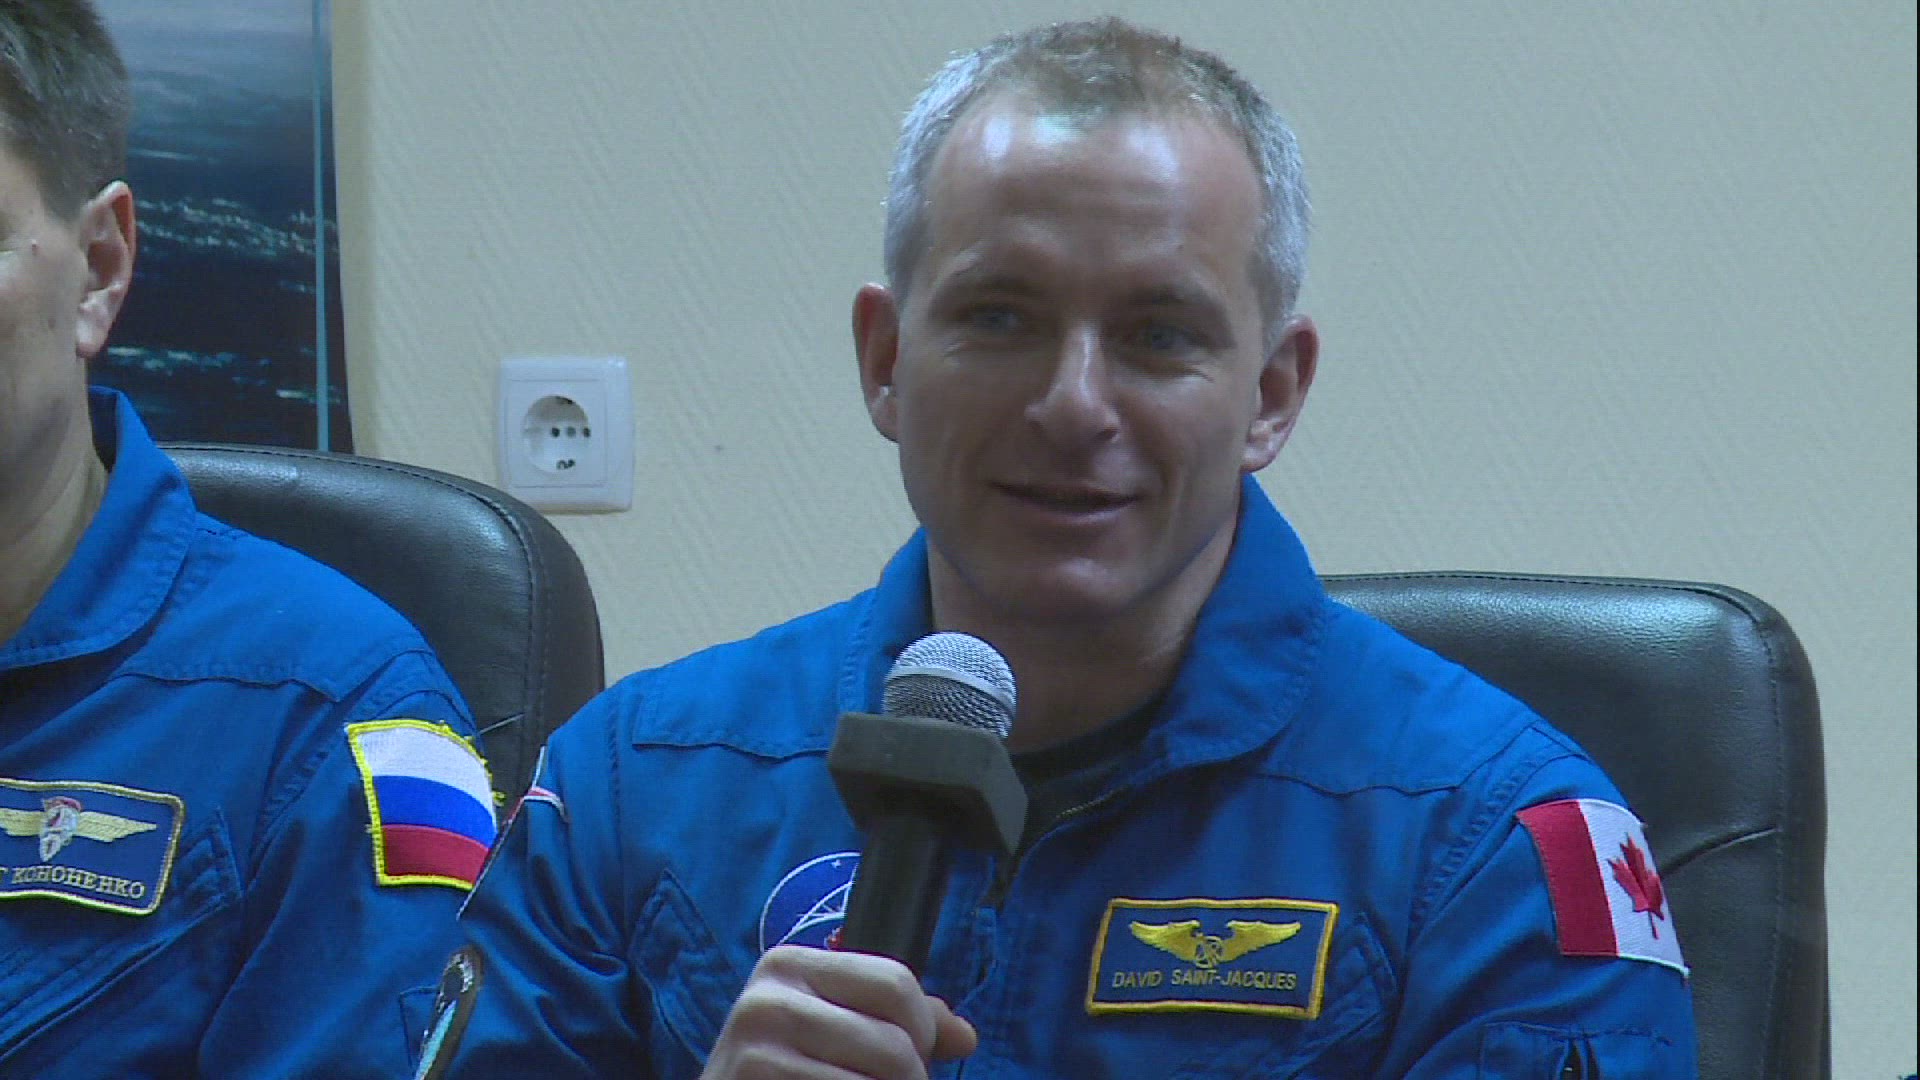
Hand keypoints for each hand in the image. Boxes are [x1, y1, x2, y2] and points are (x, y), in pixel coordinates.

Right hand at [700, 945, 977, 1078]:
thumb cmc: (782, 1077)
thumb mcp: (828, 1032)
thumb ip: (894, 1023)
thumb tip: (964, 1036)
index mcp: (788, 966)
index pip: (896, 983)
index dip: (922, 1031)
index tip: (910, 1059)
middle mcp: (767, 1000)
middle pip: (895, 1044)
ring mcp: (756, 1052)